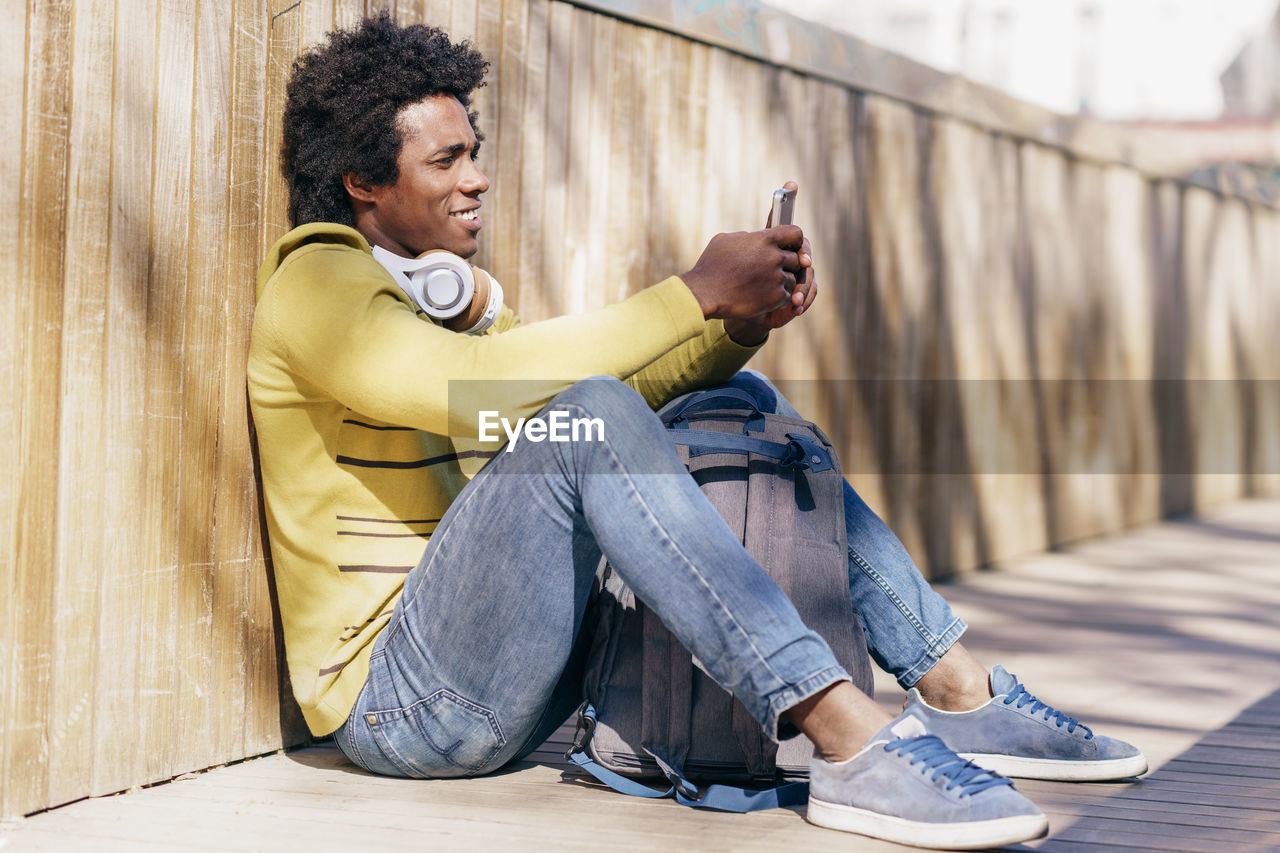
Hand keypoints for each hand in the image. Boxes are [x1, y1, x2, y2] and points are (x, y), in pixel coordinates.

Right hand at [723, 181, 817, 342]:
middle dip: (785, 266)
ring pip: (792, 280)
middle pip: (796, 260)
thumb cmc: (710, 266)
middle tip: (771, 273)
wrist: (705, 293)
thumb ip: (747, 237)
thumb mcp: (726, 240)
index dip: (796, 242)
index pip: (796, 234)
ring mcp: (777, 278)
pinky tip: (763, 298)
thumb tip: (754, 238)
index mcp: (765, 239)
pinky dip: (777, 299)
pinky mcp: (776, 297)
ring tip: (762, 287)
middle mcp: (775, 257)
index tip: (793, 248)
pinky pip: (787, 297)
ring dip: (782, 284)